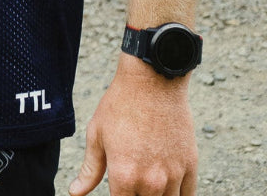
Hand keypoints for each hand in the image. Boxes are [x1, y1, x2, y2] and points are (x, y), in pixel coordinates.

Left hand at [69, 55, 197, 195]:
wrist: (152, 82)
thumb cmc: (120, 105)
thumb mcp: (97, 134)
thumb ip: (90, 169)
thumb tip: (75, 192)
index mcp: (124, 177)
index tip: (117, 189)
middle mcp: (150, 183)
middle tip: (130, 184)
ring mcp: (173, 176)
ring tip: (147, 182)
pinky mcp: (190, 166)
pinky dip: (178, 195)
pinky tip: (168, 187)